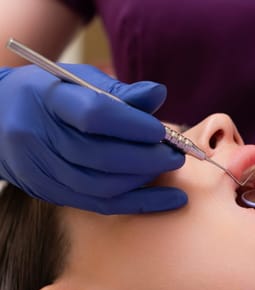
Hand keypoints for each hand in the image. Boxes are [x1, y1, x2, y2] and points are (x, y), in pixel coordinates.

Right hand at [0, 64, 186, 213]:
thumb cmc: (49, 94)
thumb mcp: (79, 80)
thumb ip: (120, 92)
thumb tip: (159, 94)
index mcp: (48, 100)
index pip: (94, 115)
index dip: (133, 126)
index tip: (161, 131)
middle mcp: (39, 138)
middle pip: (100, 156)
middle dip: (147, 158)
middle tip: (176, 153)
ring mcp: (42, 170)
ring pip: (101, 185)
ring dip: (143, 179)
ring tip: (169, 167)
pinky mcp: (51, 193)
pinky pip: (100, 205)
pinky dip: (139, 203)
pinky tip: (170, 200)